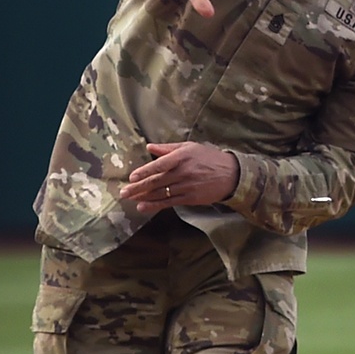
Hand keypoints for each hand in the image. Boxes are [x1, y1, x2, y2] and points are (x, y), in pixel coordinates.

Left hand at [119, 142, 239, 213]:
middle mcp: (183, 172)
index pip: (159, 165)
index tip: (132, 177)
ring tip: (129, 199)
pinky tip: (143, 206)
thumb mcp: (189, 147)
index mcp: (182, 157)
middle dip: (138, 187)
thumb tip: (149, 147)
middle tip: (123, 192)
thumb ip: (168, 148)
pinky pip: (169, 202)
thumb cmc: (208, 158)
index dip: (144, 171)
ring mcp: (186, 186)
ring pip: (161, 193)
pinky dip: (155, 205)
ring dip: (143, 197)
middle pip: (156, 181)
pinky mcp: (190, 198)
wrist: (231, 175)